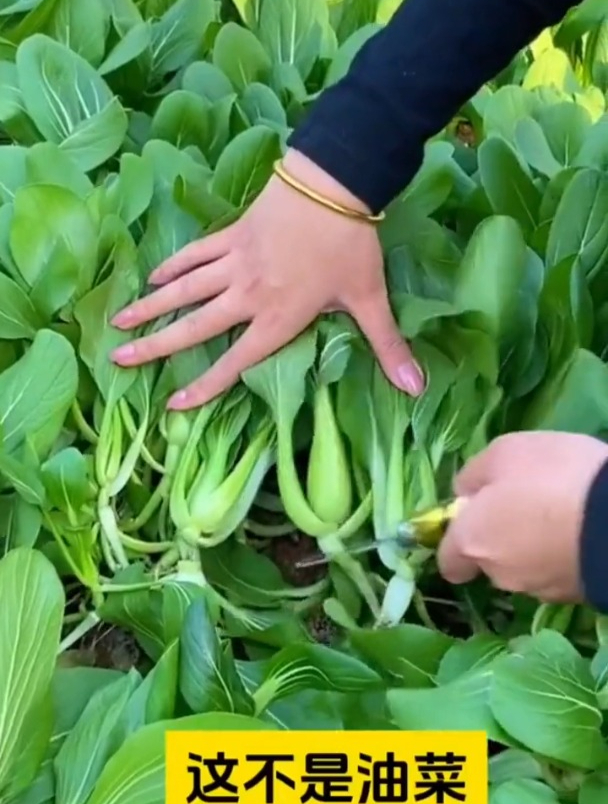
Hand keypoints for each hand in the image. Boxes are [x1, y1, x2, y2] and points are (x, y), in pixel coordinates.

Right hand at [109, 149, 424, 408]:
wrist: (335, 183)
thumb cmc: (351, 246)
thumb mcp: (370, 299)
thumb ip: (388, 346)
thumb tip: (416, 389)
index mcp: (278, 317)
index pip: (235, 360)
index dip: (205, 385)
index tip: (174, 403)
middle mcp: (248, 294)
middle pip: (194, 325)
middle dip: (156, 346)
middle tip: (119, 360)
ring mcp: (235, 262)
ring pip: (184, 289)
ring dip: (151, 306)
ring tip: (120, 323)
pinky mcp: (231, 234)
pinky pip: (195, 253)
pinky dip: (174, 265)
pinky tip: (154, 276)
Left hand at [437, 431, 607, 601]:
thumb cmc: (552, 477)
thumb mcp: (505, 452)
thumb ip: (474, 475)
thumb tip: (464, 494)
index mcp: (473, 541)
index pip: (449, 562)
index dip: (457, 541)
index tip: (474, 517)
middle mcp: (500, 574)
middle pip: (489, 561)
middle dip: (501, 537)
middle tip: (526, 503)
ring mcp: (540, 589)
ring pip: (525, 567)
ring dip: (534, 546)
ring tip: (560, 512)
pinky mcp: (576, 595)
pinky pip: (558, 572)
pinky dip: (563, 555)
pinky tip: (580, 529)